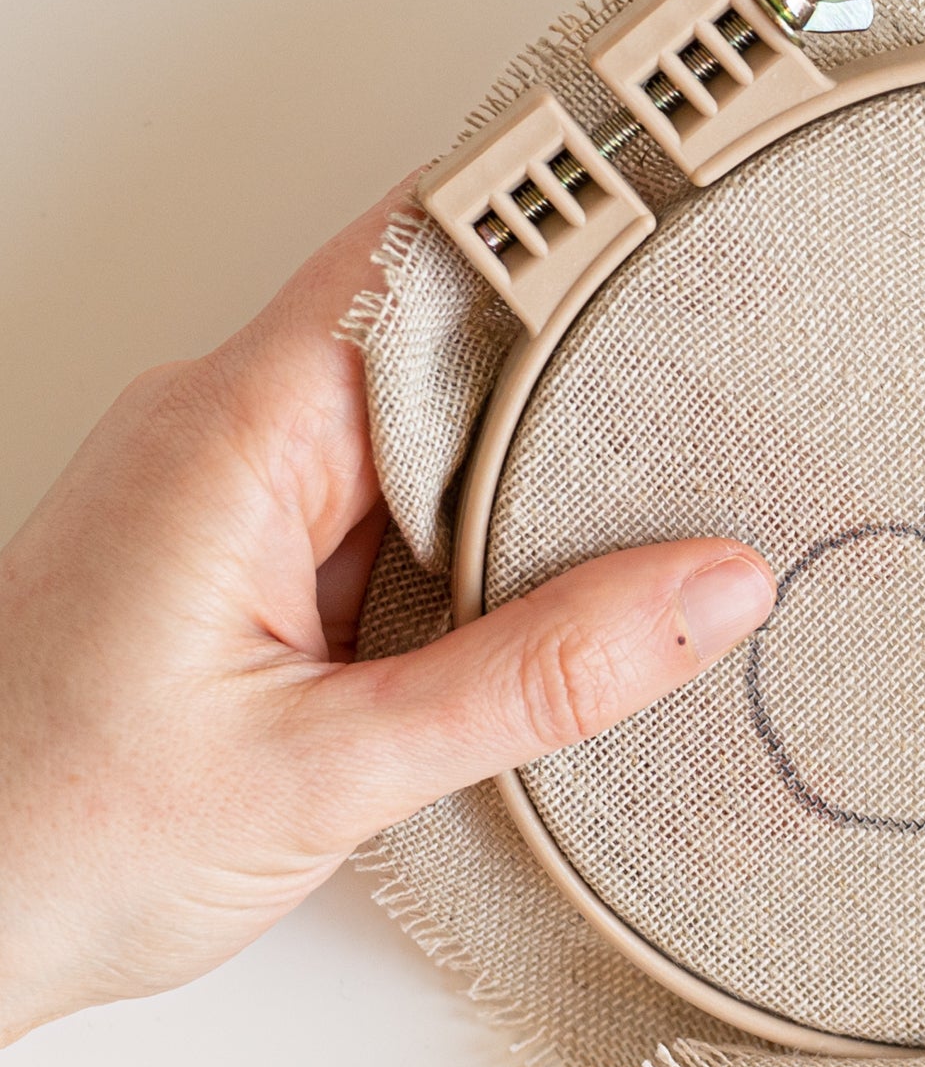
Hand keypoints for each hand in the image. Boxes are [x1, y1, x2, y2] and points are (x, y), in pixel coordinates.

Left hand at [0, 185, 774, 1043]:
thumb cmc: (61, 842)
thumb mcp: (334, 768)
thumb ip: (537, 676)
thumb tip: (709, 593)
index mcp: (236, 432)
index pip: (416, 258)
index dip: (553, 229)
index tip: (678, 224)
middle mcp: (228, 433)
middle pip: (439, 337)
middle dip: (576, 365)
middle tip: (716, 397)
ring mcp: (235, 495)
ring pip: (424, 429)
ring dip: (529, 466)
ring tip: (656, 506)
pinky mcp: (247, 559)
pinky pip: (392, 503)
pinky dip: (476, 533)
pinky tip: (544, 585)